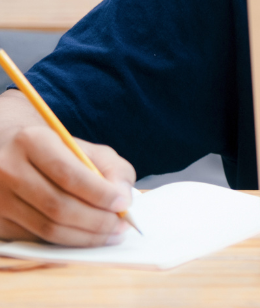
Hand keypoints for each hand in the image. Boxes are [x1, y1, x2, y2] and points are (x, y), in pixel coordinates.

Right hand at [0, 117, 135, 246]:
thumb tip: (124, 197)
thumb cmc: (56, 152)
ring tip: (110, 234)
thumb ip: (112, 167)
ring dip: (85, 236)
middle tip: (121, 226)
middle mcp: (8, 169)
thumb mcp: (85, 148)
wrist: (10, 155)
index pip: (69, 174)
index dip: (99, 193)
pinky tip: (85, 236)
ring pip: (47, 228)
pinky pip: (36, 239)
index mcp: (32, 141)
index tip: (124, 203)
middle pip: (58, 206)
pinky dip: (66, 241)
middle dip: (97, 221)